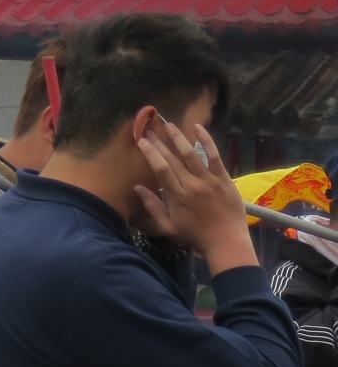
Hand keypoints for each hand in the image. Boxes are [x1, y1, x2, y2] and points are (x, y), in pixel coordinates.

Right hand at [134, 114, 253, 270]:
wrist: (227, 242)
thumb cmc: (195, 236)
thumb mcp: (167, 227)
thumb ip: (152, 207)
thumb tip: (138, 188)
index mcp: (177, 196)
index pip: (160, 169)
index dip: (150, 153)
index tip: (141, 141)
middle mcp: (192, 184)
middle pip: (173, 159)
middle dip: (160, 143)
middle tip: (150, 129)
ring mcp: (209, 180)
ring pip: (191, 154)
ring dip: (178, 138)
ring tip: (168, 124)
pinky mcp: (224, 178)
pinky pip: (214, 156)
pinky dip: (206, 141)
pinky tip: (198, 128)